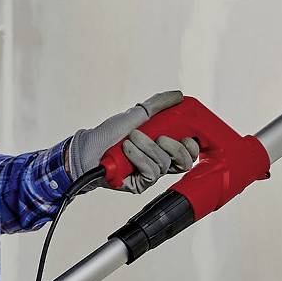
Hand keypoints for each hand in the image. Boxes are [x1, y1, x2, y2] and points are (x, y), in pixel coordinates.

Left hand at [66, 90, 201, 192]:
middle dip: (174, 148)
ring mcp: (150, 174)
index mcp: (163, 147)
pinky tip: (127, 150)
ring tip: (130, 139)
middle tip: (160, 137)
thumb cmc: (110, 133)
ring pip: (164, 163)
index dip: (192, 147)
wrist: (89, 148)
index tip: (186, 137)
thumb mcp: (136, 113)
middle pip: (184, 163)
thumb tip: (178, 96)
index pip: (188, 153)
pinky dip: (139, 157)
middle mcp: (159, 162)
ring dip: (146, 147)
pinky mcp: (140, 184)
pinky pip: (151, 172)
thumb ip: (158, 104)